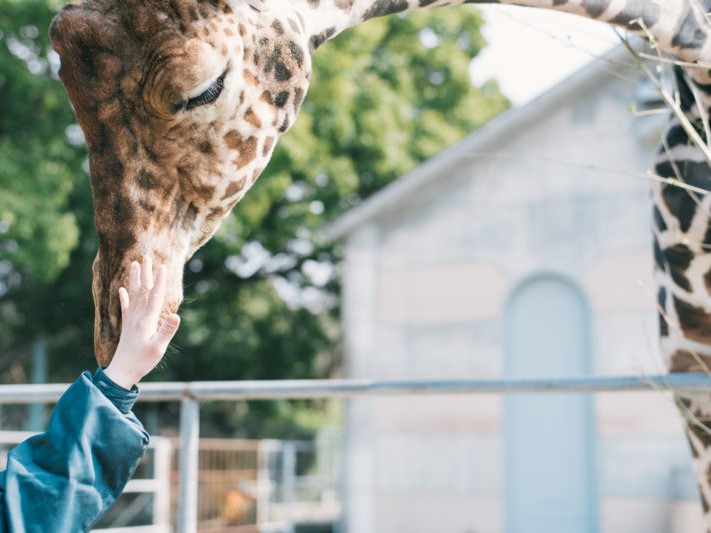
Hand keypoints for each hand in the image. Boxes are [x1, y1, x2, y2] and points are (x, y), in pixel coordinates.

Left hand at [104, 256, 179, 388]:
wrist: (121, 372)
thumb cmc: (142, 361)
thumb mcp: (158, 348)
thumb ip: (167, 331)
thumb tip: (176, 315)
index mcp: (146, 320)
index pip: (154, 296)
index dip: (159, 281)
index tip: (162, 266)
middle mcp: (137, 316)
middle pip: (142, 290)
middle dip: (145, 273)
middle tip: (146, 256)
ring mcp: (131, 320)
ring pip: (133, 294)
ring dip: (134, 279)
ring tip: (134, 264)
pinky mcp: (127, 326)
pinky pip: (125, 307)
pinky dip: (123, 296)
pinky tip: (121, 289)